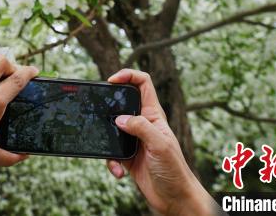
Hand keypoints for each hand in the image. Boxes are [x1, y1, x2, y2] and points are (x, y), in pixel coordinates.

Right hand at [106, 69, 215, 215]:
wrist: (175, 199)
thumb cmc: (175, 171)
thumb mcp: (160, 145)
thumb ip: (141, 128)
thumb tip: (119, 118)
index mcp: (154, 115)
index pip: (143, 84)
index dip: (128, 76)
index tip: (112, 80)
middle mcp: (143, 124)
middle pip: (122, 103)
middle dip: (109, 107)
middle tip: (100, 112)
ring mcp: (134, 140)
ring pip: (112, 128)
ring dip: (108, 140)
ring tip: (114, 153)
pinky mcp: (127, 156)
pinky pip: (111, 152)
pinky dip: (111, 162)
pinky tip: (119, 171)